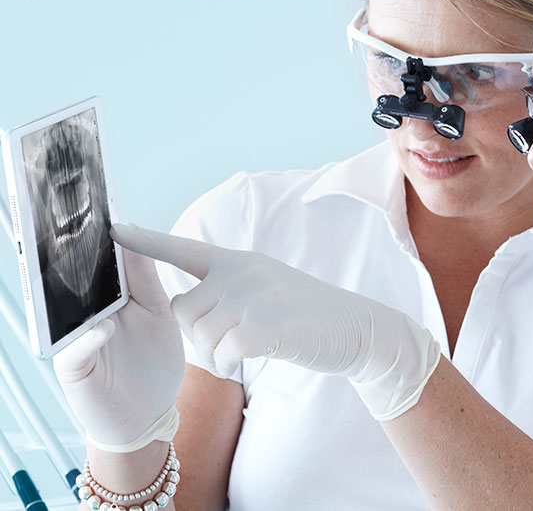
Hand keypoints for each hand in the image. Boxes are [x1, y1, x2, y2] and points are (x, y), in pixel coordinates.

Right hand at [52, 244, 184, 447]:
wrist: (149, 413)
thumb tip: (134, 239)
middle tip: (86, 231)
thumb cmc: (154, 361)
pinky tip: (104, 329)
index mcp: (110, 300)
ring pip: (67, 313)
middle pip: (78, 284)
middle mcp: (87, 316)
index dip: (104, 243)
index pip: (102, 267)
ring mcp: (77, 341)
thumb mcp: (158, 315)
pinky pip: (74, 351)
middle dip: (80, 260)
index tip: (107, 212)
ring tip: (91, 275)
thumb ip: (146, 281)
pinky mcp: (73, 369)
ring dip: (78, 296)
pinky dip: (88, 340)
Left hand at [110, 224, 440, 419]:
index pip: (183, 250)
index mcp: (238, 261)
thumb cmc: (309, 318)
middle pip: (183, 315)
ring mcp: (252, 296)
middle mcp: (241, 273)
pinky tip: (262, 353)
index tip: (114, 229)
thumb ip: (229, 292)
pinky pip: (222, 354)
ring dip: (219, 354)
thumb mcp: (268, 289)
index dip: (147, 242)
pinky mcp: (263, 325)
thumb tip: (187, 313)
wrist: (359, 329)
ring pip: (200, 338)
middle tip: (239, 341)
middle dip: (201, 338)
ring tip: (255, 345)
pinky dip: (235, 363)